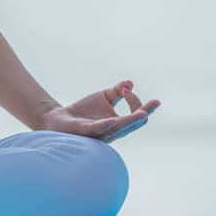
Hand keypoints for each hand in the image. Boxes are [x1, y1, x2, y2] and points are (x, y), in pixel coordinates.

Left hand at [38, 80, 160, 142]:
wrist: (59, 118)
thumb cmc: (84, 111)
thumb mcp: (104, 96)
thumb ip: (118, 90)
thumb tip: (131, 83)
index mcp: (120, 124)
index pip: (138, 114)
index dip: (136, 100)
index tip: (126, 89)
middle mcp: (113, 131)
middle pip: (135, 124)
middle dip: (145, 112)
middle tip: (156, 102)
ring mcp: (100, 133)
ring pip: (119, 129)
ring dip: (131, 121)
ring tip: (142, 114)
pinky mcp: (85, 131)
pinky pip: (98, 130)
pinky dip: (106, 125)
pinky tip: (113, 119)